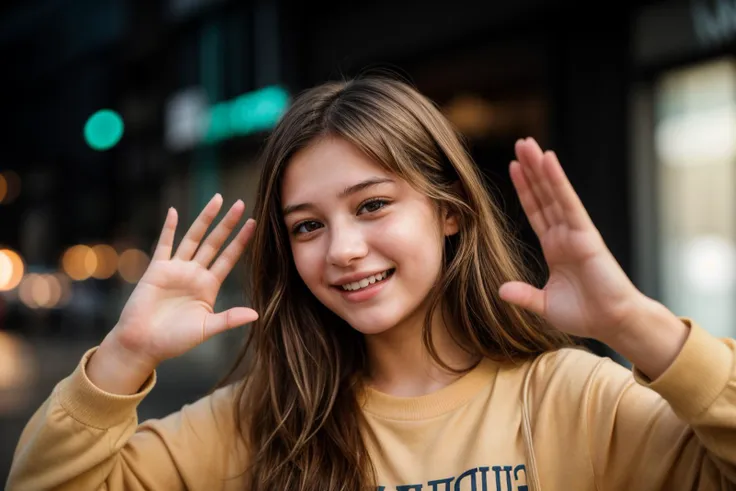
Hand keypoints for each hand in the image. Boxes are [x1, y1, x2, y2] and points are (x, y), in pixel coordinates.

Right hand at [106, 194, 257, 368]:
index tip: (253, 224)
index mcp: (209, 286)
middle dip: (227, 224)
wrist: (142, 344)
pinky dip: (169, 228)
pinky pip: (164, 244)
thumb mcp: (206, 329)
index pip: (229, 258)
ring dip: (204, 219)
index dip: (241, 241)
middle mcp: (195, 273)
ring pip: (193, 238)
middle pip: (215, 242)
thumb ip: (229, 319)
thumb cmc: (174, 340)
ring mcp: (176, 269)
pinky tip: (174, 212)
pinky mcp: (157, 269)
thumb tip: (256, 314)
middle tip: (241, 204)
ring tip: (217, 200)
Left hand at [498, 137, 643, 342]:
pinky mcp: (586, 234)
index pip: (536, 211)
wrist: (612, 323)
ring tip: (527, 143)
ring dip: (540, 167)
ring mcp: (575, 232)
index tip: (514, 167)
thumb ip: (524, 295)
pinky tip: (548, 160)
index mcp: (555, 247)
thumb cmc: (585, 314)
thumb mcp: (545, 305)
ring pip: (554, 193)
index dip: (526, 189)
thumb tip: (501, 290)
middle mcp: (564, 234)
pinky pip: (568, 203)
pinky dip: (558, 181)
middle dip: (532, 169)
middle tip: (520, 143)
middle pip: (543, 195)